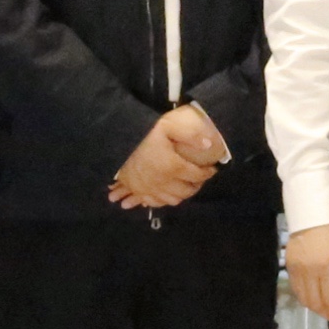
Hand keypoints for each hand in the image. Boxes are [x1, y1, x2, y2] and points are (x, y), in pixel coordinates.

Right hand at [111, 105, 225, 209]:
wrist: (117, 142)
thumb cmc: (143, 133)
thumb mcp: (167, 126)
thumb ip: (189, 134)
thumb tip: (209, 144)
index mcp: (173, 167)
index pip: (197, 175)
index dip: (207, 173)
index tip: (212, 169)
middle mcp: (163, 182)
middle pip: (187, 191)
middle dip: (196, 185)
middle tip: (199, 178)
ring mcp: (150, 189)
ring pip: (173, 199)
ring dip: (182, 194)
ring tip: (186, 185)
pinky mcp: (139, 190)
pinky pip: (156, 202)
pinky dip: (164, 200)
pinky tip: (167, 194)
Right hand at [286, 221, 328, 328]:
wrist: (311, 211)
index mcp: (326, 266)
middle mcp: (309, 271)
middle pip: (316, 302)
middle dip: (327, 314)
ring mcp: (296, 269)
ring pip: (304, 298)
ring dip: (315, 308)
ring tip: (327, 310)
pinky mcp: (288, 265)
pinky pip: (296, 289)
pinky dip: (305, 298)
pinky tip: (314, 299)